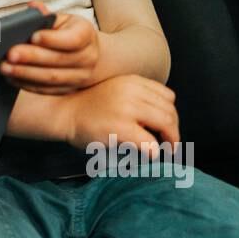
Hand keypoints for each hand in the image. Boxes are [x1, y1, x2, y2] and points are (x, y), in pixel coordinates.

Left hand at [0, 0, 101, 94]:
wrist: (86, 53)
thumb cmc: (67, 31)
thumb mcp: (61, 19)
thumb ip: (46, 15)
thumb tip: (33, 7)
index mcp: (86, 34)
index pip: (72, 39)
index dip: (52, 39)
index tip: (33, 37)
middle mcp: (88, 57)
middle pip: (58, 60)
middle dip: (31, 58)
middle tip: (10, 54)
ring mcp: (80, 76)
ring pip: (51, 78)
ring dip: (25, 74)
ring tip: (5, 68)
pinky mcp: (68, 89)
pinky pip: (46, 89)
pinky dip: (27, 84)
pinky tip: (12, 78)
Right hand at [63, 75, 179, 158]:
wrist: (64, 113)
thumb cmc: (89, 108)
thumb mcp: (116, 91)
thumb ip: (138, 97)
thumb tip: (165, 119)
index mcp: (132, 81)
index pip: (168, 96)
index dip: (170, 114)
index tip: (165, 129)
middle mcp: (132, 91)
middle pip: (169, 111)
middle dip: (174, 131)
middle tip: (170, 146)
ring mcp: (126, 108)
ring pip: (166, 124)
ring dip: (170, 141)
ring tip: (163, 151)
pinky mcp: (120, 127)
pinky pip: (150, 143)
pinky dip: (154, 152)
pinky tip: (148, 156)